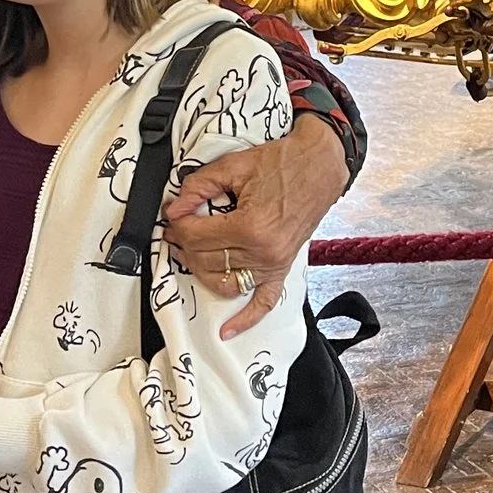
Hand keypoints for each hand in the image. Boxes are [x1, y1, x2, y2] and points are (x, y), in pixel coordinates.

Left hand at [163, 119, 348, 337]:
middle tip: (178, 227)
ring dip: (201, 271)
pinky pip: (265, 301)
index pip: (197, 236)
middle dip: (184, 244)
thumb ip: (199, 187)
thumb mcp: (234, 166)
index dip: (178, 224)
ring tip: (189, 253)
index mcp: (250, 227)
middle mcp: (263, 252)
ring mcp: (274, 264)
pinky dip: (246, 319)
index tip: (174, 213)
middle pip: (205, 260)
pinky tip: (228, 330)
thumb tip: (175, 207)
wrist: (319, 164)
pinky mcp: (283, 268)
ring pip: (224, 282)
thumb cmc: (284, 163)